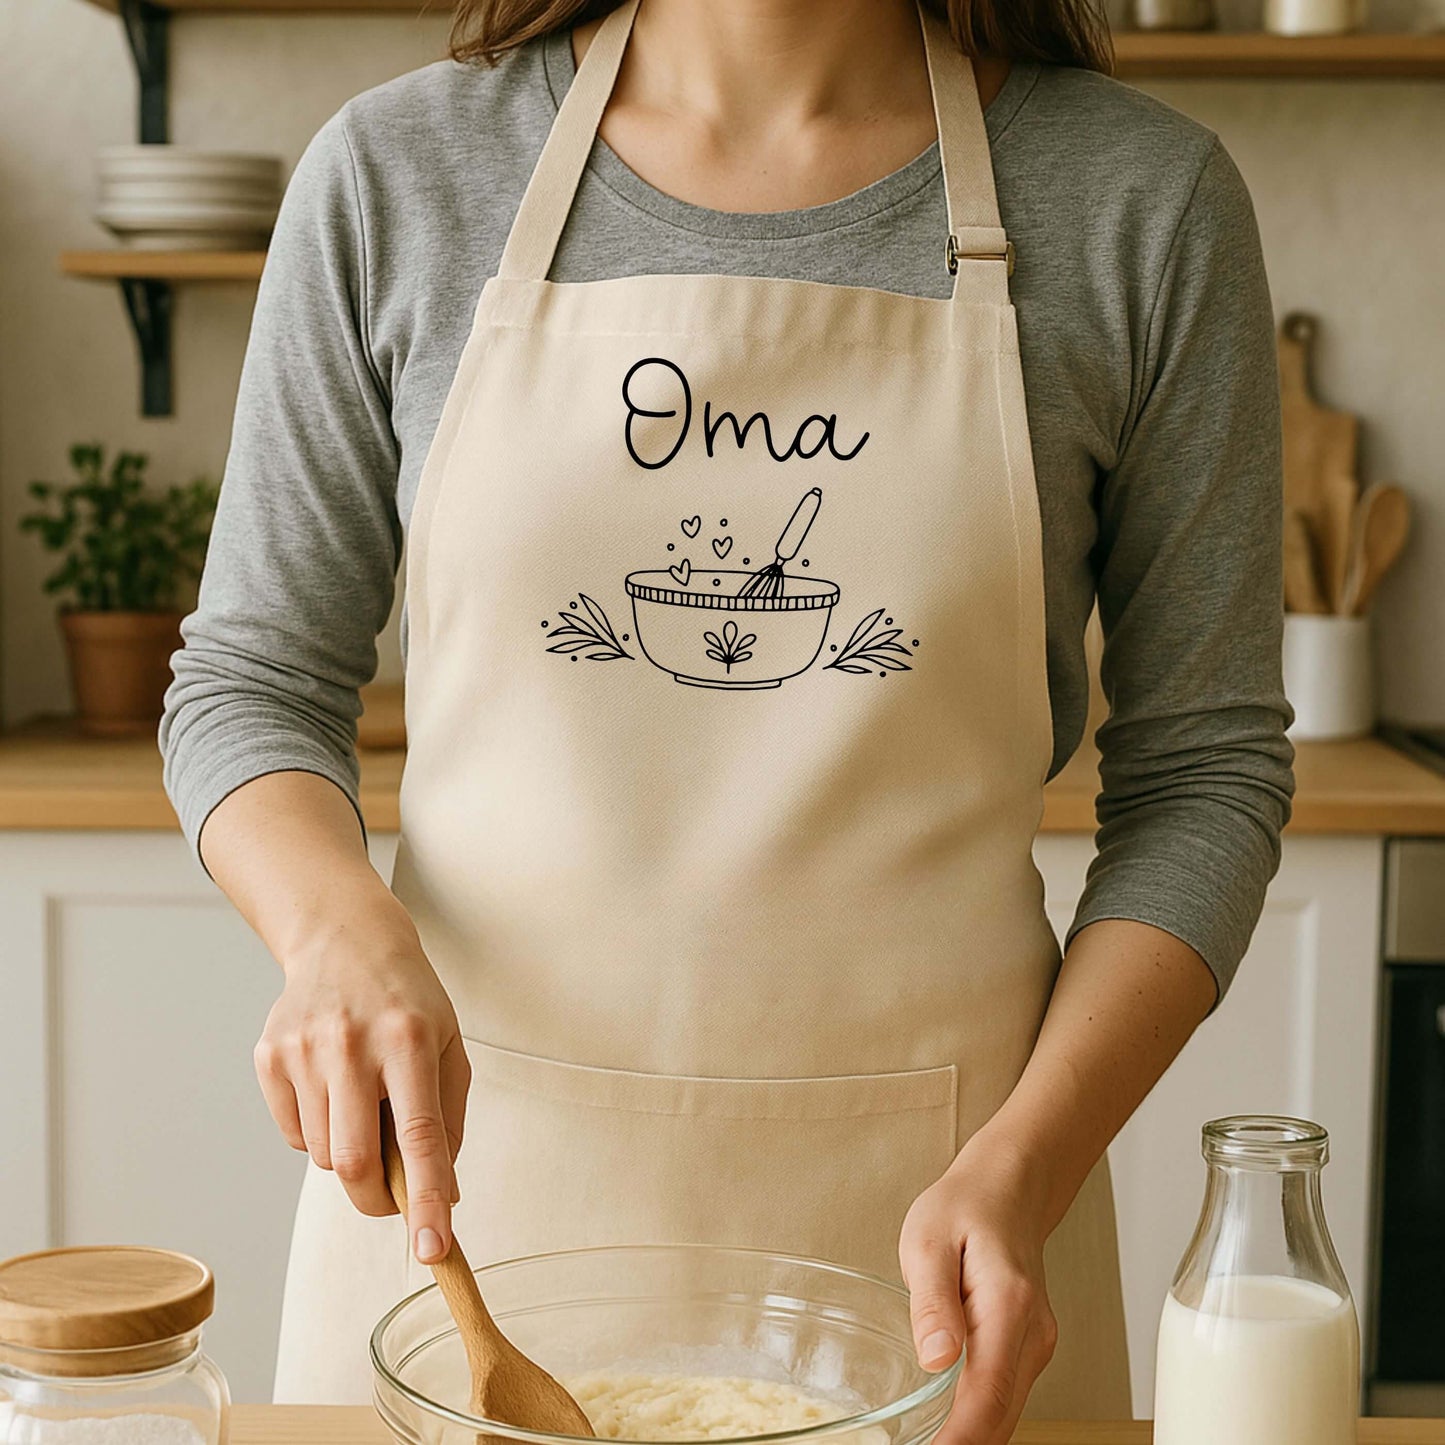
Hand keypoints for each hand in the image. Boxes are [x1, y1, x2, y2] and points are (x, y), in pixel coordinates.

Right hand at [252, 885, 470, 1264]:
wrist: (345, 939)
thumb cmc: (408, 999)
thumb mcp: (449, 1044)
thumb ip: (448, 1120)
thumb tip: (445, 1195)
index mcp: (409, 1041)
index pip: (420, 1138)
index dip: (427, 1200)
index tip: (434, 1251)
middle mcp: (352, 1045)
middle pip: (354, 1163)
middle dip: (376, 1199)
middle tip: (392, 1197)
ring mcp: (304, 1050)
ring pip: (322, 1155)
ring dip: (348, 1155)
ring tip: (364, 1104)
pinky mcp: (269, 1056)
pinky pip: (293, 1134)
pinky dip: (316, 1132)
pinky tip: (332, 1089)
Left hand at [899, 1131, 1056, 1444]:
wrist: (1008, 1188)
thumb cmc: (964, 1207)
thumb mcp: (928, 1239)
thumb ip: (932, 1301)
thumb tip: (936, 1360)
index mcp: (1009, 1307)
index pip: (987, 1397)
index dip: (958, 1440)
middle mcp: (1033, 1335)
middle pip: (1001, 1418)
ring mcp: (1036, 1346)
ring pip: (1005, 1413)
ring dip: (968, 1435)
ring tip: (921, 1440)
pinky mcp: (1029, 1350)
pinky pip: (1005, 1397)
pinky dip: (978, 1418)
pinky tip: (945, 1423)